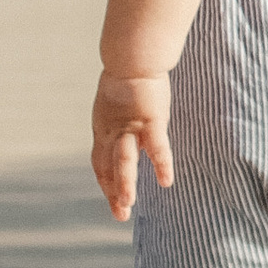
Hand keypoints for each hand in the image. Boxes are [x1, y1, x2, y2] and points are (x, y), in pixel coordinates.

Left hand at [93, 70, 172, 222]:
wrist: (134, 52)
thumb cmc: (130, 68)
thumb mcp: (121, 96)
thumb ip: (122, 111)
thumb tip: (127, 115)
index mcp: (104, 127)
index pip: (101, 162)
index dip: (106, 183)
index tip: (113, 200)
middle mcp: (112, 130)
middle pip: (108, 167)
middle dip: (113, 192)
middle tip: (120, 215)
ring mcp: (130, 125)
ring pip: (124, 160)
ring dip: (125, 184)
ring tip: (127, 206)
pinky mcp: (150, 119)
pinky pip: (156, 147)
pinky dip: (161, 164)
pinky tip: (166, 182)